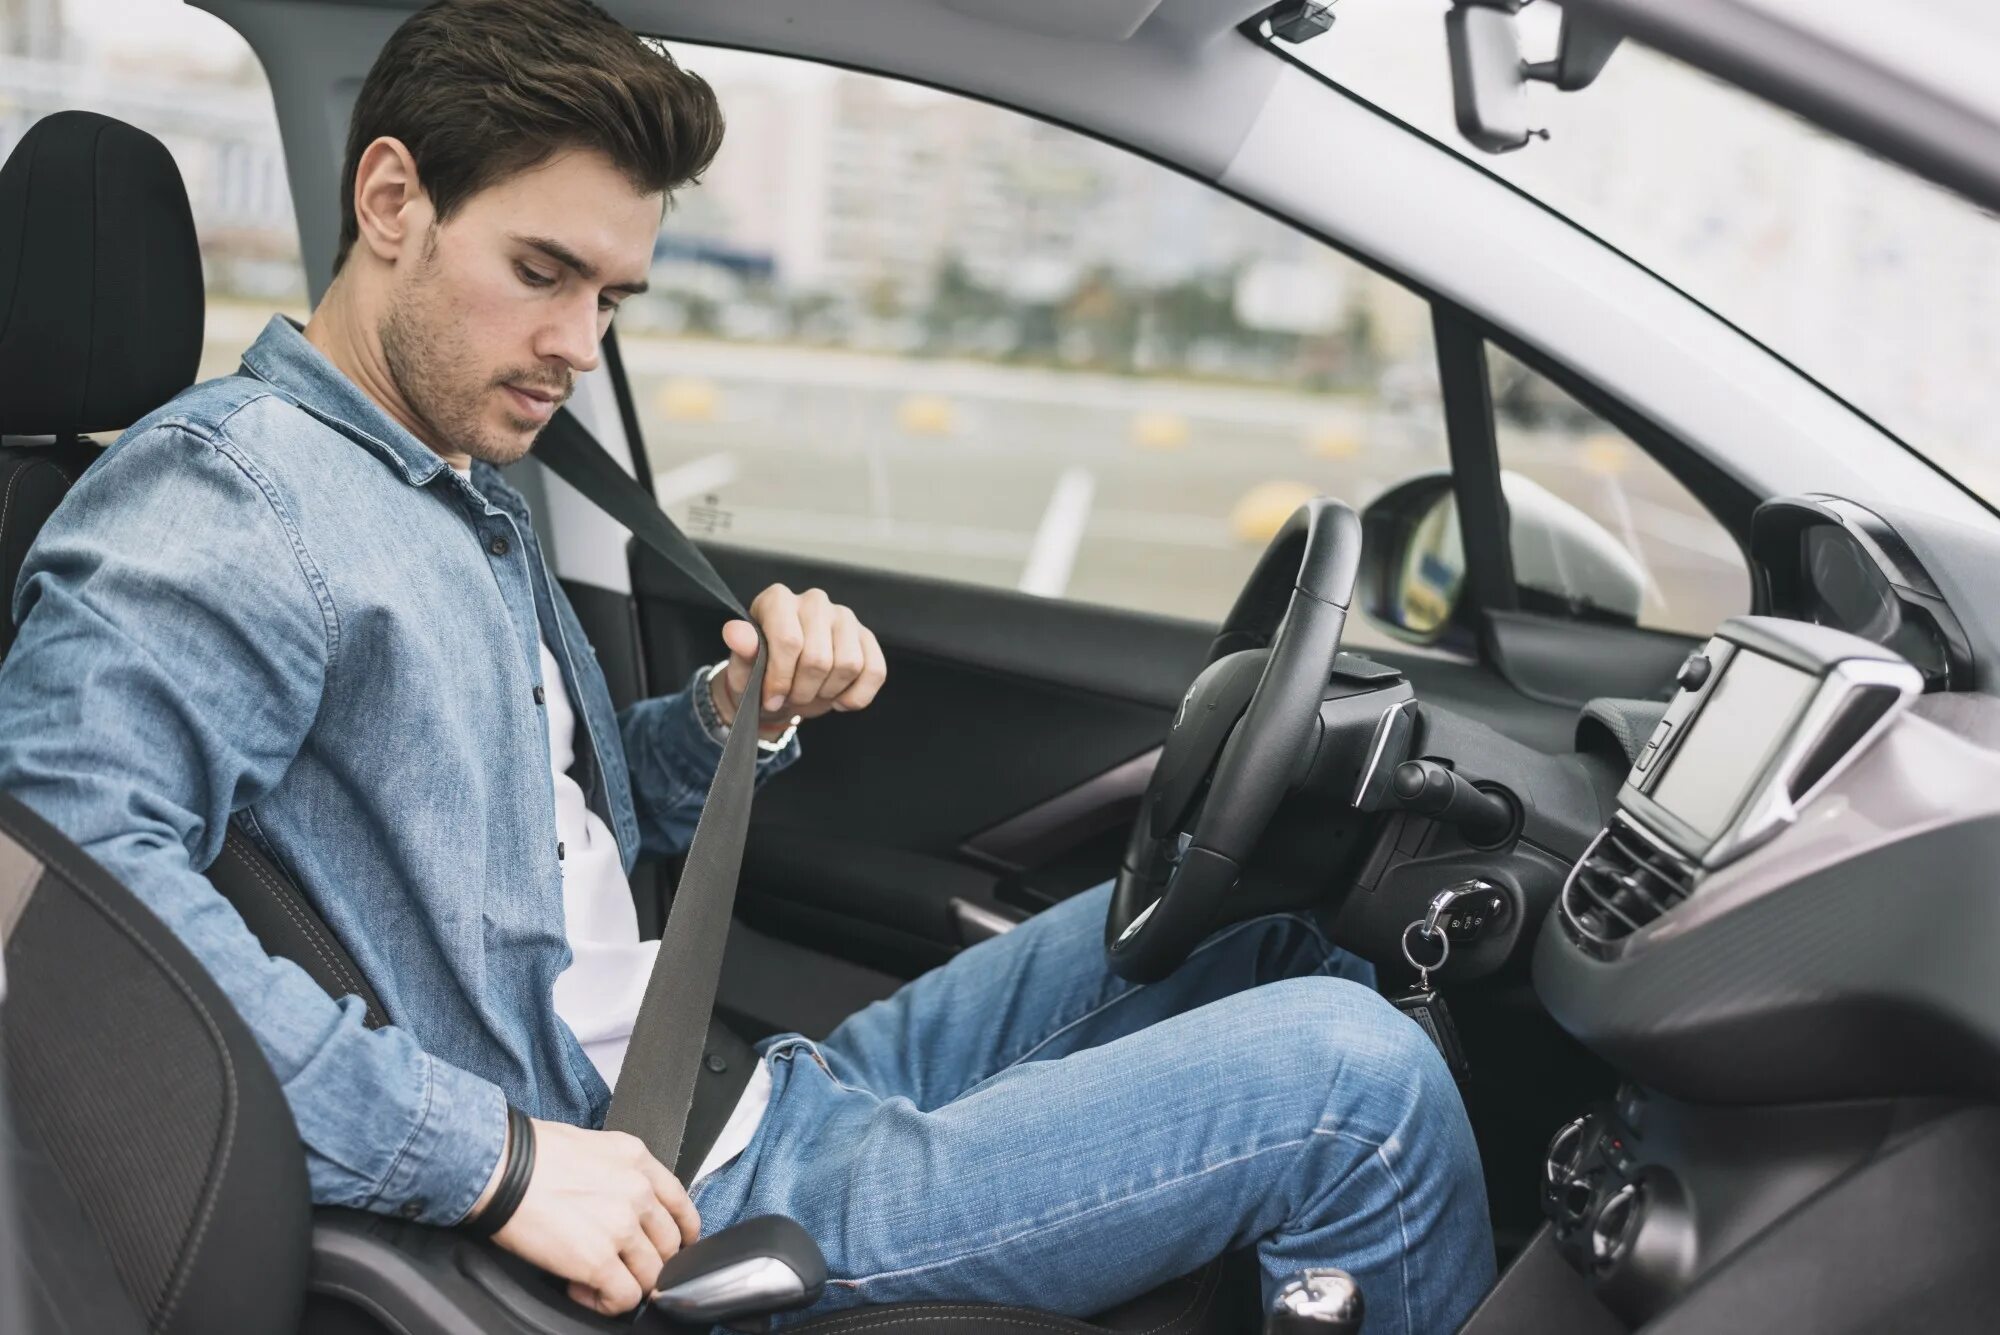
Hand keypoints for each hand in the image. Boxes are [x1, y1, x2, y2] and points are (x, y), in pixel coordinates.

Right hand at [486, 1121, 698, 1315]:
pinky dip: (606, 1303)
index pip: (681, 1205)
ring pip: (653, 1276)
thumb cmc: (530, 1155)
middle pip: (670, 1245)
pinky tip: (582, 1289)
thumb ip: (620, 1173)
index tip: (673, 1247)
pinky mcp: (598, 1261)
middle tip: (623, 1268)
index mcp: (638, 1160)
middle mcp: (638, 1192)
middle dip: (649, 1263)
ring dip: (627, 1284)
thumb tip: (623, 1203)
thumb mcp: (593, 1146)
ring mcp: (622, 1227)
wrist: (499, 1167)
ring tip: (597, 1280)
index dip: (681, 1234)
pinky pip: (624, 1297)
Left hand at [711, 584, 886, 736]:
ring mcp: (844, 617)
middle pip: (819, 658)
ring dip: (827, 693)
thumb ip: (742, 650)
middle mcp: (814, 601)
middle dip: (803, 691)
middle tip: (790, 698)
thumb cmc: (760, 674)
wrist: (781, 689)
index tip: (771, 699)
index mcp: (778, 600)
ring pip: (849, 665)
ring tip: (811, 693)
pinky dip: (856, 696)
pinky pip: (874, 671)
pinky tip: (837, 698)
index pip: (789, 640)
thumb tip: (735, 632)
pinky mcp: (867, 637)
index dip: (781, 678)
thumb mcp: (743, 668)